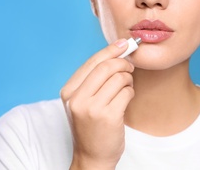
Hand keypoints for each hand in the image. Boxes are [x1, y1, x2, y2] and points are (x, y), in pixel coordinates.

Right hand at [61, 39, 134, 169]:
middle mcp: (77, 99)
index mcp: (68, 91)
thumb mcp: (83, 101)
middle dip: (123, 63)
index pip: (91, 62)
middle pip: (106, 67)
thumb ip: (94, 78)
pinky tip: (126, 99)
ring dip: (128, 80)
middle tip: (130, 67)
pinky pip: (127, 92)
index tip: (123, 44)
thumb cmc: (91, 126)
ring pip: (119, 78)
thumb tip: (117, 50)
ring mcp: (92, 108)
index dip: (110, 50)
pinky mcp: (108, 117)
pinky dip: (131, 92)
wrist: (92, 156)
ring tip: (126, 87)